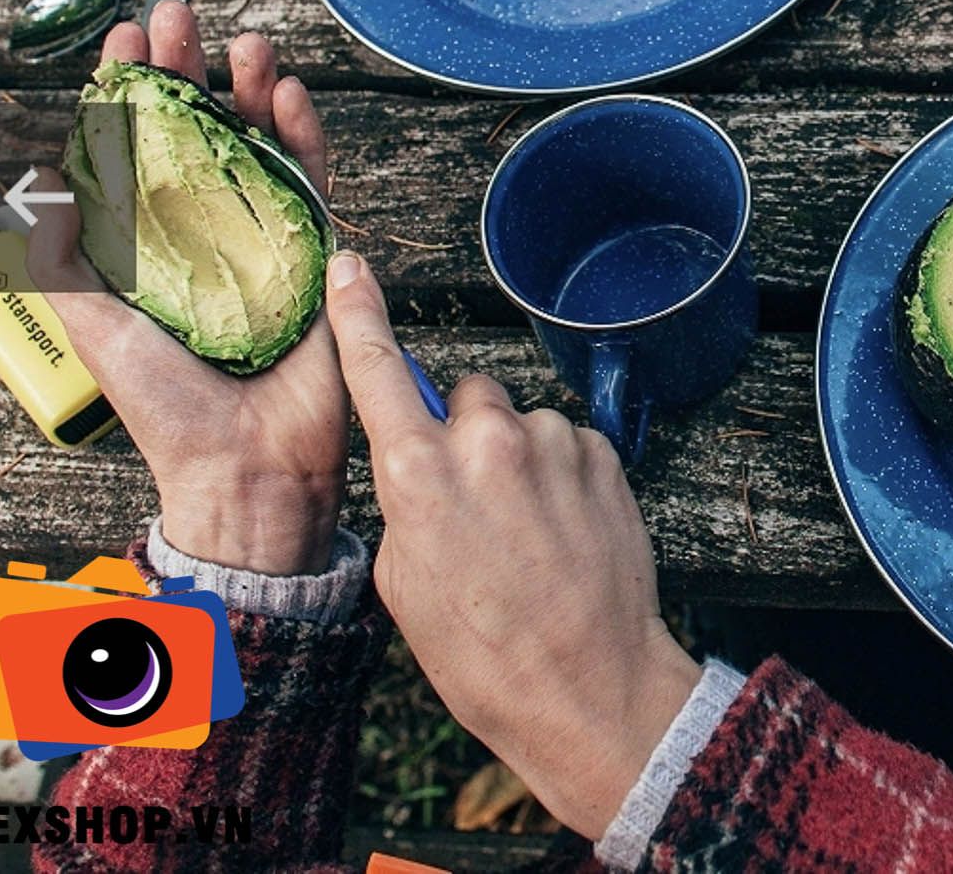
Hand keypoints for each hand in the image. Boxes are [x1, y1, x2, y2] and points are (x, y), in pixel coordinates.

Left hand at [26, 2, 345, 575]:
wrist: (243, 460)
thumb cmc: (164, 406)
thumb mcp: (92, 322)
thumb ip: (62, 253)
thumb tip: (40, 177)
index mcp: (149, 243)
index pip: (135, 147)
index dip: (128, 92)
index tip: (122, 42)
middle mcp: (205, 229)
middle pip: (198, 128)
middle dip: (188, 68)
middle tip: (177, 17)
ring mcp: (263, 236)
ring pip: (259, 141)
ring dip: (251, 87)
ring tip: (242, 42)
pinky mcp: (316, 251)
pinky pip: (313, 179)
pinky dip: (304, 133)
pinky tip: (289, 95)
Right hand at [330, 253, 700, 839]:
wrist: (587, 684)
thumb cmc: (484, 654)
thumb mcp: (405, 581)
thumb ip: (407, 500)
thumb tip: (421, 466)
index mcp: (416, 473)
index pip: (376, 370)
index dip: (360, 313)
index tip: (350, 267)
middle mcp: (485, 442)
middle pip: (464, 397)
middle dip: (465, 434)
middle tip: (477, 506)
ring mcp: (550, 443)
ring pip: (519, 424)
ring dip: (520, 460)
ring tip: (529, 535)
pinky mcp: (602, 453)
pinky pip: (566, 443)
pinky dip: (562, 474)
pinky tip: (564, 531)